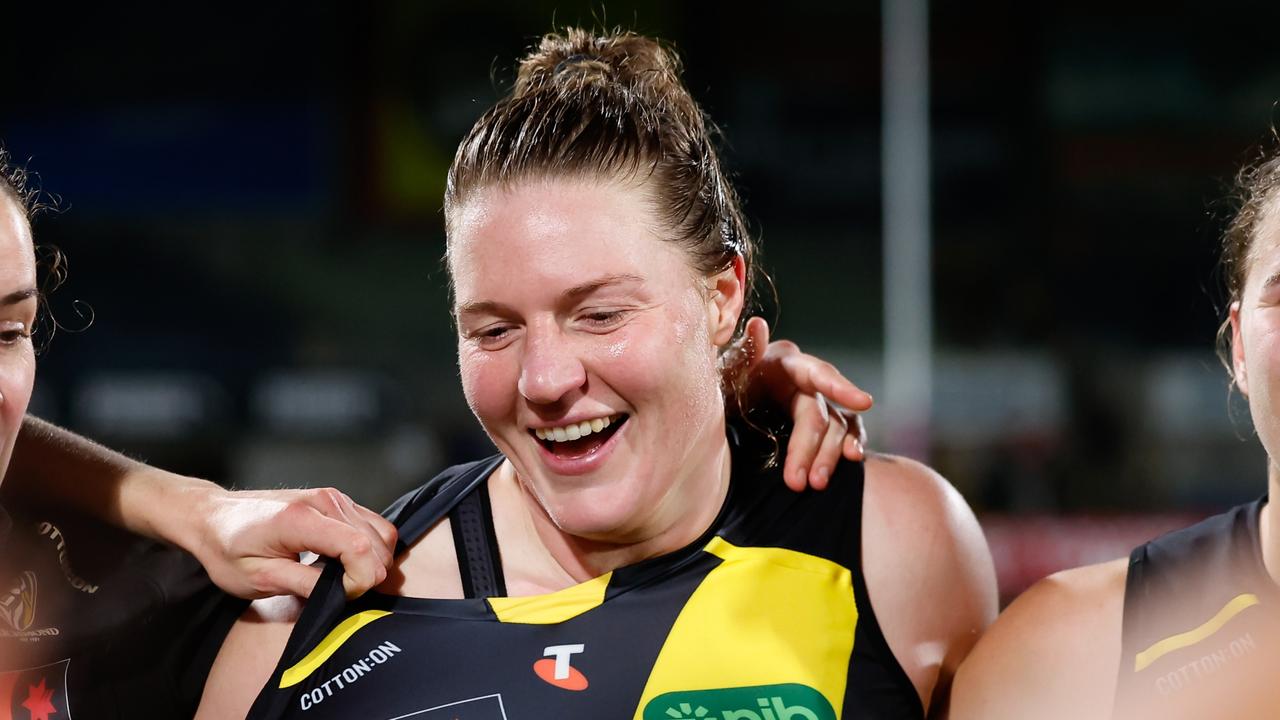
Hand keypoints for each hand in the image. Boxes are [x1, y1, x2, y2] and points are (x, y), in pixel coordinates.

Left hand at [186, 486, 397, 599]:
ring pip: (381, 533)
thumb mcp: (256, 578)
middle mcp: (323, 501)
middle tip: (338, 593)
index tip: (341, 596)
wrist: (212, 516)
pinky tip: (344, 563)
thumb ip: (302, 584)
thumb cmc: (226, 548)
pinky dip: (370, 548)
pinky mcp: (337, 499)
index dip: (361, 580)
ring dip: (371, 562)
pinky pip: (372, 524)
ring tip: (341, 579)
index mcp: (300, 519)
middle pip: (377, 541)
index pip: (358, 548)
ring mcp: (333, 496)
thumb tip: (342, 593)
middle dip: (368, 574)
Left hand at [732, 317, 872, 490]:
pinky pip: (845, 433)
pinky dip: (849, 446)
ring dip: (829, 456)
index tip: (864, 403)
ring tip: (817, 483)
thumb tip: (758, 324)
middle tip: (798, 482)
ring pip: (837, 427)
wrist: (709, 419)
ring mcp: (814, 402)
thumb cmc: (716, 391)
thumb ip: (742, 354)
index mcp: (782, 362)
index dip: (839, 387)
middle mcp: (803, 379)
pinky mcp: (819, 424)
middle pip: (821, 412)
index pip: (816, 373)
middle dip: (812, 447)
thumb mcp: (721, 375)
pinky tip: (851, 461)